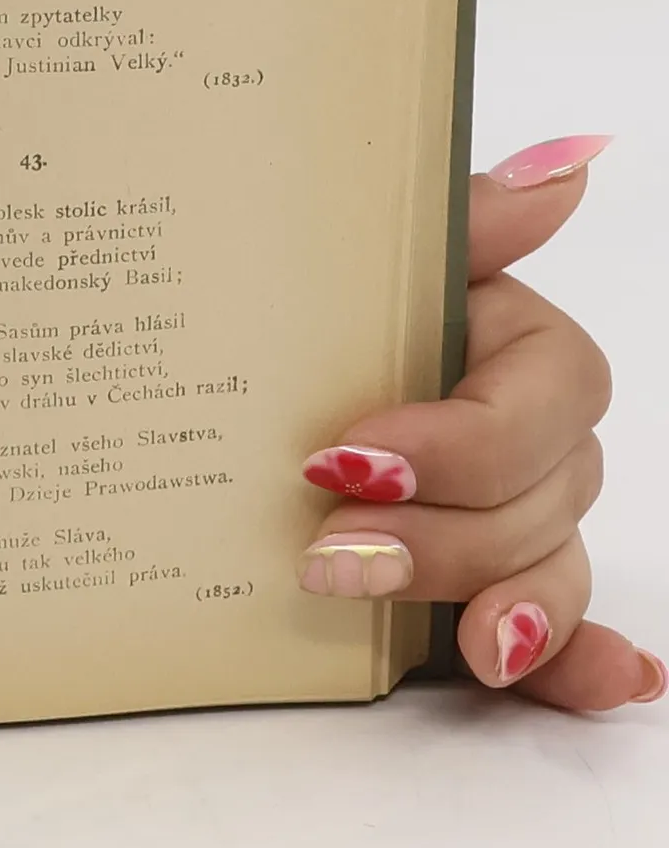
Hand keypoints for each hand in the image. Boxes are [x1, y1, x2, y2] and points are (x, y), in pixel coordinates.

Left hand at [298, 135, 659, 711]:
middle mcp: (527, 431)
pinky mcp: (486, 586)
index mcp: (510, 345)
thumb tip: (566, 165)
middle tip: (330, 551)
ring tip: (413, 623)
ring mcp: (513, 512)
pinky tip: (606, 683)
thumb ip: (467, 218)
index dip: (465, 438)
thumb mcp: (369, 258)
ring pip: (550, 567)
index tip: (351, 459)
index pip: (550, 391)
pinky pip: (563, 631)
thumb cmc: (311, 310)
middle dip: (445, 533)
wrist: (241, 390)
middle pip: (547, 494)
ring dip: (495, 601)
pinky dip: (580, 660)